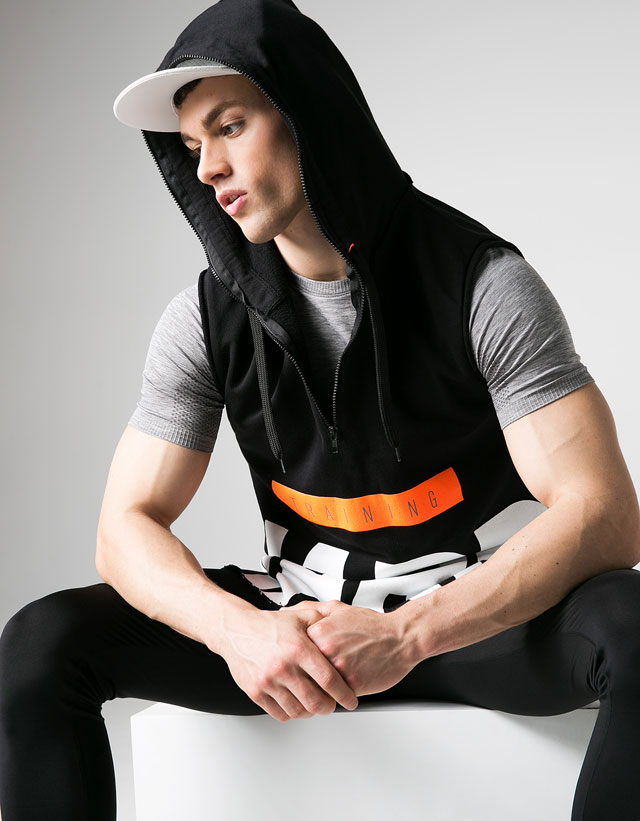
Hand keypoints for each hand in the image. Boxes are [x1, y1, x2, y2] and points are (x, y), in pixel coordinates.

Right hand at [213, 602, 358, 721]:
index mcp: (298, 648)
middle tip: (332, 704)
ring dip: (310, 711)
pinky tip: (296, 703)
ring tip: (314, 703)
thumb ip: (324, 622)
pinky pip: (279, 713)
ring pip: (298, 711)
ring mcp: (268, 682)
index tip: (351, 701)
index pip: (328, 679)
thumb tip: (343, 631)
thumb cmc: (269, 625)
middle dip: (329, 707)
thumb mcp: (301, 616)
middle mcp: (283, 667)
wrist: (236, 629)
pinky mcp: (256, 692)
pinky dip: (292, 713)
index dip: (344, 694)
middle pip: (315, 702)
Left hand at [288, 599, 419, 696]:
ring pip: (316, 688)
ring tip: (325, 683)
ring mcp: (338, 669)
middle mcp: (325, 651)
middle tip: (309, 677)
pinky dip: (335, 696)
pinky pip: (334, 697)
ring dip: (318, 690)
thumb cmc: (370, 625)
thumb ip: (309, 610)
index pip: (292, 653)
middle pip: (301, 673)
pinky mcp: (352, 686)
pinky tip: (341, 687)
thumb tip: (285, 612)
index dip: (296, 659)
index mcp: (317, 632)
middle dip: (303, 678)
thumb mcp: (337, 609)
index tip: (298, 661)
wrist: (401, 637)